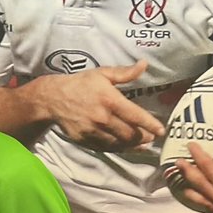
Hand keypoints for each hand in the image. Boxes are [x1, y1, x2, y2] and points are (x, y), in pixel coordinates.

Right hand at [39, 61, 165, 150]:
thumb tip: (144, 64)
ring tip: (142, 144)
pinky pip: (105, 147)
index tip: (161, 130)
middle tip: (152, 137)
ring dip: (133, 145)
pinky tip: (125, 147)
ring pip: (119, 143)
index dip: (151, 125)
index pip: (136, 116)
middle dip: (144, 137)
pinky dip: (118, 149)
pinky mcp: (84, 139)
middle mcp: (102, 117)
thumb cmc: (79, 84)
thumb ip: (125, 73)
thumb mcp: (102, 74)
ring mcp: (93, 130)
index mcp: (110, 100)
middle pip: (130, 133)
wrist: (52, 99)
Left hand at [176, 134, 212, 212]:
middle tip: (178, 161)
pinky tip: (199, 200)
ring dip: (189, 188)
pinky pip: (210, 210)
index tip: (191, 145)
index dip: (198, 154)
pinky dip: (201, 202)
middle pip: (198, 183)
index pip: (208, 167)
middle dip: (187, 170)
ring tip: (180, 180)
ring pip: (200, 199)